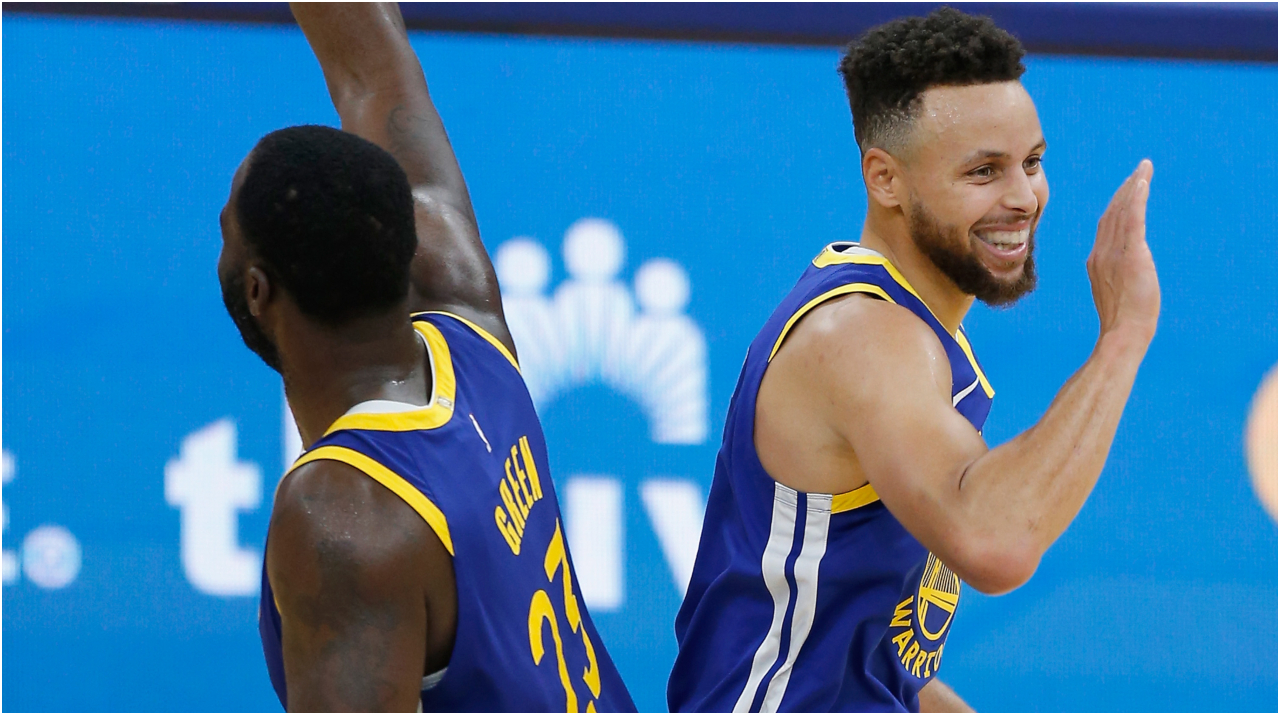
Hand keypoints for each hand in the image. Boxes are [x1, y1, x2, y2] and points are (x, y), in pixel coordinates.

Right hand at [1088, 159, 1160, 342]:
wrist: (1123, 333)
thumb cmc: (1123, 324)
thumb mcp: (1114, 295)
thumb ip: (1116, 278)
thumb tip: (1123, 275)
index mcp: (1096, 262)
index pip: (1106, 226)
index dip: (1117, 205)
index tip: (1128, 190)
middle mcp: (1101, 253)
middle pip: (1112, 213)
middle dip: (1125, 189)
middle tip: (1138, 170)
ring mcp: (1114, 253)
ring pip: (1122, 211)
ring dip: (1133, 186)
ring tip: (1143, 169)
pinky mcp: (1131, 254)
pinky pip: (1133, 218)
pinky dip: (1136, 197)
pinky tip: (1142, 181)